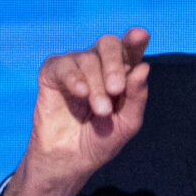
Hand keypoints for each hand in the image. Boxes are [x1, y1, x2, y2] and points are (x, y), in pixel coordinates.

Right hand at [2, 28, 150, 195]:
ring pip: (88, 59)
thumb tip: (143, 67)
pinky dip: (74, 77)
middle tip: (116, 90)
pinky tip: (81, 93)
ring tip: (100, 111)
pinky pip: (63, 65)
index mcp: (121, 72)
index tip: (140, 35)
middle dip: (115, 64)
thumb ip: (137, 97)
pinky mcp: (52, 74)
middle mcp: (98, 64)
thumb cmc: (101, 140)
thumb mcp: (128, 123)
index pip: (130, 49)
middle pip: (109, 44)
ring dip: (96, 85)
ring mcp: (75, 66)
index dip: (135, 40)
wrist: (70, 160)